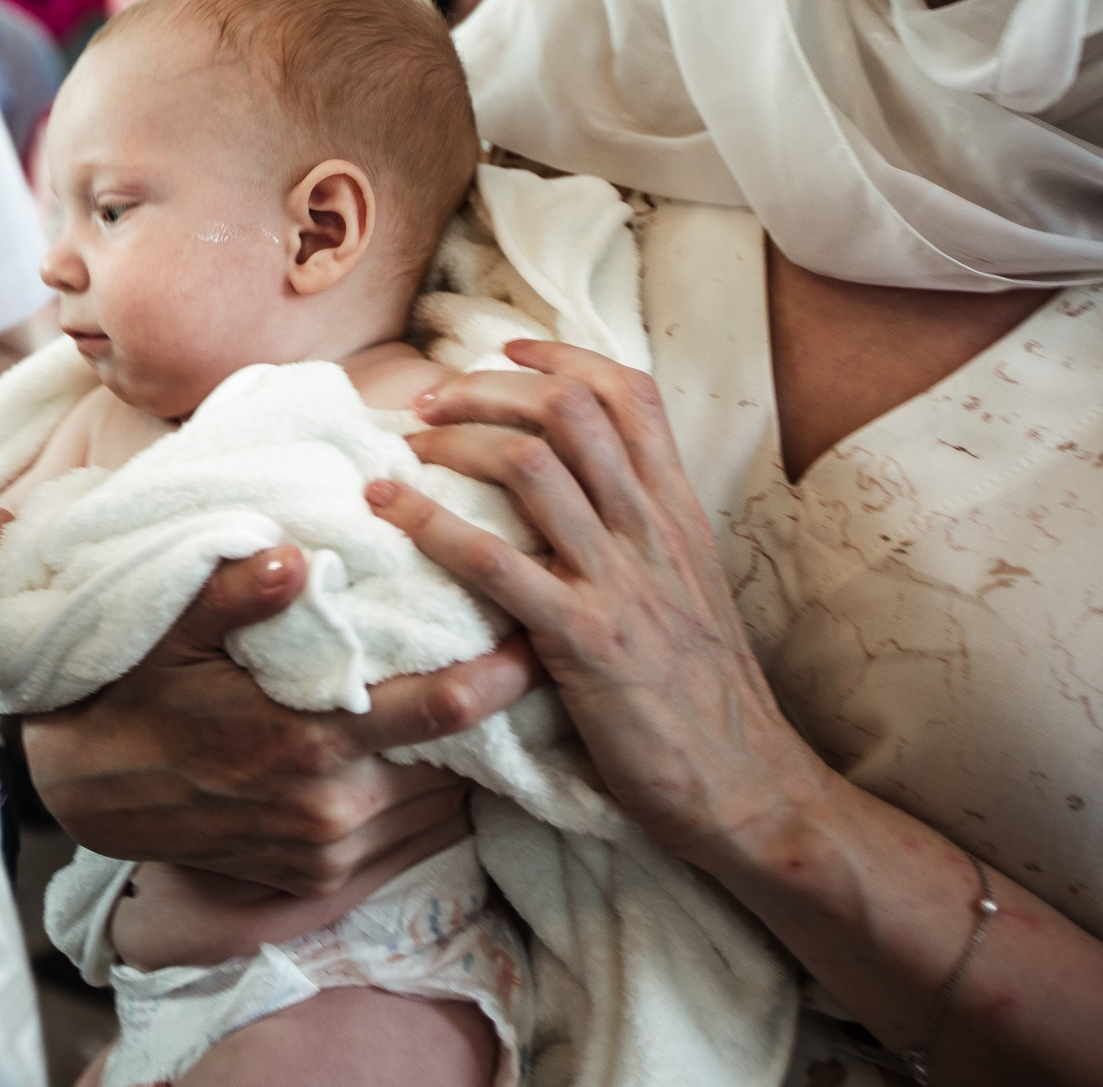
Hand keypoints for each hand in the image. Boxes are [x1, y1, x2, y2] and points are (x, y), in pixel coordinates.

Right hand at [22, 547, 537, 894]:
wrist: (88, 790)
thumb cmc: (134, 694)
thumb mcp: (169, 632)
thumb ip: (234, 594)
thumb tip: (293, 557)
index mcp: (310, 740)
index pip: (444, 708)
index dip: (506, 673)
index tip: (540, 633)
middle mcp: (332, 808)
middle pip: (455, 764)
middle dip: (485, 716)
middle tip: (518, 661)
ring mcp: (327, 852)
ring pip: (434, 806)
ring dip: (456, 764)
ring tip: (472, 708)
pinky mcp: (317, 878)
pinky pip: (398, 839)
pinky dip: (415, 799)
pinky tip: (412, 760)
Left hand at [370, 339, 831, 867]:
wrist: (751, 789)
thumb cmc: (702, 696)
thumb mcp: (687, 590)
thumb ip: (641, 533)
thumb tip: (581, 486)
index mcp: (678, 514)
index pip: (631, 394)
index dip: (561, 357)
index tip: (502, 350)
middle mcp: (652, 532)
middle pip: (570, 410)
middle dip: (487, 388)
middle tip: (428, 400)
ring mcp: (621, 582)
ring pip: (532, 466)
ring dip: (453, 442)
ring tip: (402, 448)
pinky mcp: (585, 642)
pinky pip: (498, 563)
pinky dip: (432, 523)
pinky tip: (389, 509)